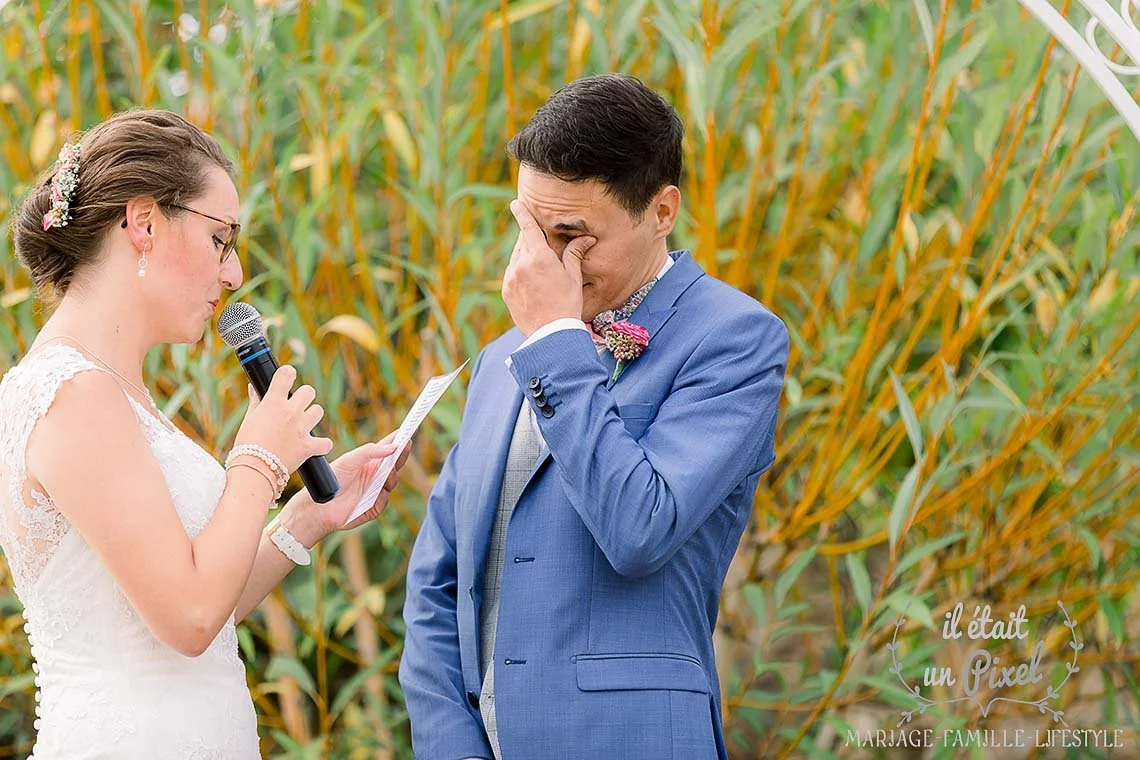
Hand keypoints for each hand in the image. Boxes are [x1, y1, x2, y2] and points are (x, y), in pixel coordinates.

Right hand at [233, 365, 333, 473]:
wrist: (253, 471)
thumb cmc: (246, 445)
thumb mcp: (249, 419)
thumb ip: (256, 401)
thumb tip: (254, 386)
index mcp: (273, 402)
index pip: (287, 374)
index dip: (288, 374)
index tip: (286, 379)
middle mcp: (290, 412)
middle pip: (309, 391)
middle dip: (303, 398)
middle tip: (295, 408)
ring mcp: (301, 428)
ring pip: (318, 411)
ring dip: (312, 417)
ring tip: (302, 427)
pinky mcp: (309, 446)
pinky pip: (325, 442)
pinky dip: (321, 445)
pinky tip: (313, 446)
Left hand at [279, 431, 412, 544]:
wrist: (318, 506)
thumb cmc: (332, 479)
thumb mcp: (349, 460)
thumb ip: (370, 452)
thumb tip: (393, 447)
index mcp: (370, 462)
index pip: (388, 449)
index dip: (399, 440)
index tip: (409, 429)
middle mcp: (375, 475)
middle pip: (395, 464)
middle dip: (402, 455)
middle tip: (406, 445)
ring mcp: (375, 491)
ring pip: (392, 482)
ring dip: (392, 475)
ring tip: (389, 470)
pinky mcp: (373, 507)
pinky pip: (384, 501)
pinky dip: (382, 496)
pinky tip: (377, 492)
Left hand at [501, 199, 595, 335]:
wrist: (550, 335)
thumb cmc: (567, 304)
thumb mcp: (573, 277)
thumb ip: (574, 254)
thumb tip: (586, 238)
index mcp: (539, 257)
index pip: (528, 228)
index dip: (521, 213)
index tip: (515, 204)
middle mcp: (520, 264)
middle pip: (523, 243)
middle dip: (532, 241)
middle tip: (545, 249)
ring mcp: (511, 278)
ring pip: (517, 258)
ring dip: (526, 258)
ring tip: (542, 273)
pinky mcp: (506, 291)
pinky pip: (512, 274)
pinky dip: (520, 273)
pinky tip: (534, 285)